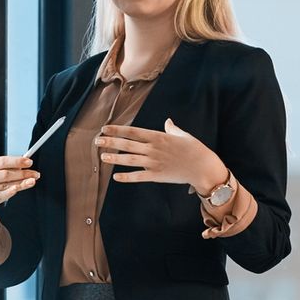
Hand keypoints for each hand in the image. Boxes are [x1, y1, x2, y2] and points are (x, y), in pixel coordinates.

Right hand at [0, 154, 38, 218]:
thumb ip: (4, 168)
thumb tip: (23, 164)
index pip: (3, 161)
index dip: (17, 161)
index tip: (30, 162)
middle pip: (7, 173)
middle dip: (23, 173)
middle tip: (36, 173)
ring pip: (7, 185)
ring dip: (22, 182)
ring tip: (33, 181)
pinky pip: (2, 196)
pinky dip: (10, 192)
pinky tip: (18, 188)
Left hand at [95, 118, 227, 190]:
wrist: (203, 167)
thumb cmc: (194, 149)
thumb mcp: (183, 135)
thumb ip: (172, 129)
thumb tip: (168, 122)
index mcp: (158, 136)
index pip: (133, 131)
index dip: (117, 130)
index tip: (104, 128)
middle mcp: (153, 149)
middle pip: (128, 144)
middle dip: (110, 142)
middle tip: (96, 141)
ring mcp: (154, 163)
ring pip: (130, 160)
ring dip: (114, 158)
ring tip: (101, 157)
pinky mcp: (157, 175)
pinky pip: (139, 176)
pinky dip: (127, 177)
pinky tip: (115, 177)